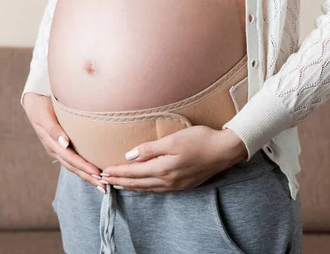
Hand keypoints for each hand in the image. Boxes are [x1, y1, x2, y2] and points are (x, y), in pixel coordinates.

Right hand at [22, 93, 107, 191]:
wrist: (33, 102)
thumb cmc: (41, 107)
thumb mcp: (45, 116)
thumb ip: (54, 130)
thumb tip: (65, 144)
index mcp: (52, 144)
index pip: (71, 159)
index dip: (84, 168)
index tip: (98, 174)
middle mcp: (55, 150)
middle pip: (74, 167)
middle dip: (89, 178)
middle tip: (104, 188)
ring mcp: (58, 150)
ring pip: (74, 167)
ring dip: (87, 176)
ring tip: (101, 185)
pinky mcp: (62, 147)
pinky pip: (74, 161)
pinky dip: (83, 168)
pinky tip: (93, 172)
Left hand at [99, 125, 247, 192]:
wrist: (225, 150)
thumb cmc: (199, 140)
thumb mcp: (172, 140)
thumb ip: (149, 149)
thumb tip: (129, 156)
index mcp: (163, 169)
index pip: (133, 173)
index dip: (118, 172)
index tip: (104, 172)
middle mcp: (168, 181)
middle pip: (138, 183)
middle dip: (120, 182)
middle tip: (105, 181)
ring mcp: (176, 185)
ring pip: (147, 188)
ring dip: (131, 186)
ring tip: (119, 184)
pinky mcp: (184, 184)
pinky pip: (158, 189)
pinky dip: (145, 188)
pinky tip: (143, 185)